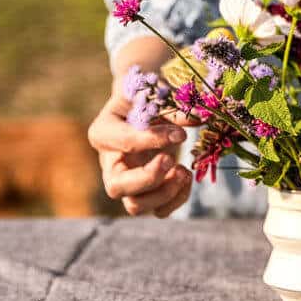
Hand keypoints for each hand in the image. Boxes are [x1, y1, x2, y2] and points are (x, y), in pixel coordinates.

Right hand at [87, 91, 192, 217]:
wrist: (148, 104)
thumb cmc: (147, 93)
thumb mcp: (154, 89)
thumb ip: (172, 102)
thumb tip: (197, 119)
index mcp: (103, 132)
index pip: (123, 142)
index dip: (153, 140)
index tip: (181, 134)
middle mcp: (109, 162)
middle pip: (116, 187)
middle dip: (148, 178)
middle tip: (170, 160)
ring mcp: (127, 181)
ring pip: (135, 207)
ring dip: (164, 193)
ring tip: (184, 170)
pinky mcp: (146, 192)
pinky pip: (159, 210)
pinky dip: (177, 200)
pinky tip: (187, 177)